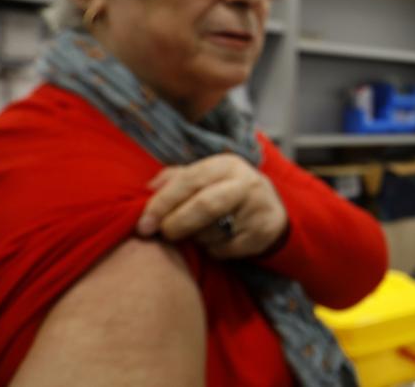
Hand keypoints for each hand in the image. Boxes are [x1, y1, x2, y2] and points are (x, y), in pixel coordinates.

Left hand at [136, 154, 288, 259]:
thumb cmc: (225, 192)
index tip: (143, 224)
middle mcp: (245, 183)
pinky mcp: (262, 233)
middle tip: (162, 234)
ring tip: (198, 233)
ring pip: (212, 232)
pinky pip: (225, 249)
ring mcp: (256, 209)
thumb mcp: (205, 178)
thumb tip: (147, 190)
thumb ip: (175, 179)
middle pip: (205, 205)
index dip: (163, 202)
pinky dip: (212, 250)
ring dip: (196, 238)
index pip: (189, 180)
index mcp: (226, 165)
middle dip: (176, 223)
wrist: (271, 211)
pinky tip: (216, 241)